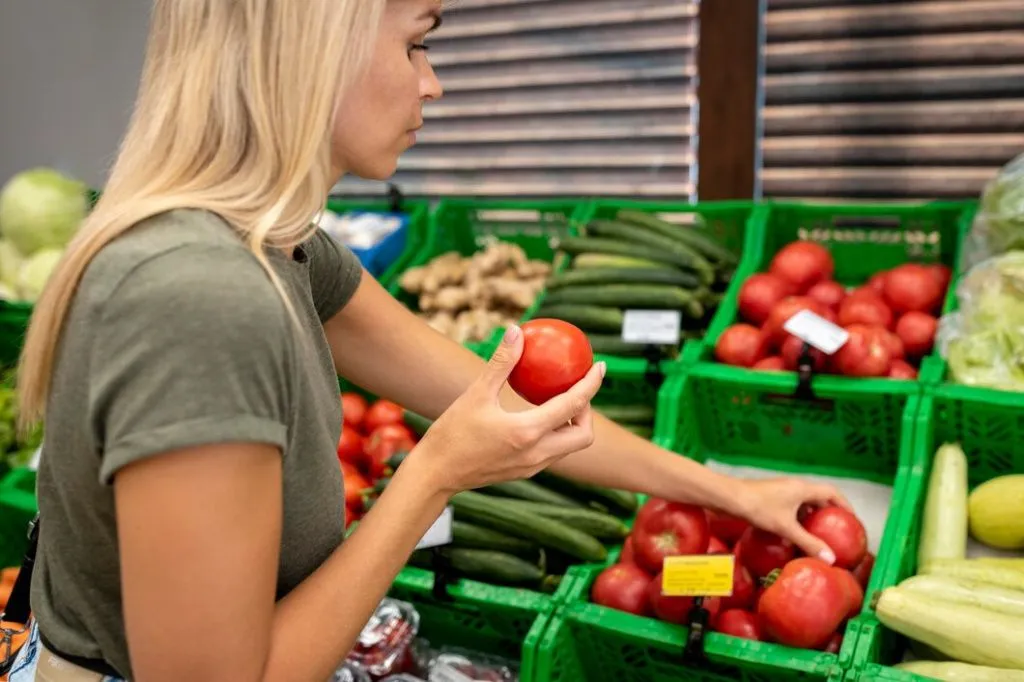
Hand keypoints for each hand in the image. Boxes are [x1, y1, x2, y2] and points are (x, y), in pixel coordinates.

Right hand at [410, 324, 605, 495]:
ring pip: (569, 447)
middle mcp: (536, 453)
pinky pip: (552, 453)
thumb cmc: (452, 432)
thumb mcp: (476, 393)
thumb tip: (517, 331)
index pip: (573, 405)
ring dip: (572, 425)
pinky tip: (537, 418)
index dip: (591, 384)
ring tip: (558, 401)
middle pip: (583, 435)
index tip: (600, 367)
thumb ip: (501, 362)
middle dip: (588, 411)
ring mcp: (531, 467)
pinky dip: (555, 434)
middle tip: (576, 390)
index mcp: (527, 432)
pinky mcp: (523, 473)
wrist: (435, 474)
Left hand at [732, 477, 852, 563]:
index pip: (832, 493)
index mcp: (803, 488)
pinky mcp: (771, 497)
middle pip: (819, 497)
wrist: (729, 497)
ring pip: (804, 502)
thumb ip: (808, 542)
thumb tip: (830, 559)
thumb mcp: (786, 527)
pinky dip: (798, 518)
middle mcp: (795, 486)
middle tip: (837, 530)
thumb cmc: (758, 508)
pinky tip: (795, 533)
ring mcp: (782, 490)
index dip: (845, 505)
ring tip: (819, 534)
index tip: (853, 520)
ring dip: (812, 516)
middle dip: (830, 513)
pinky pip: (792, 506)